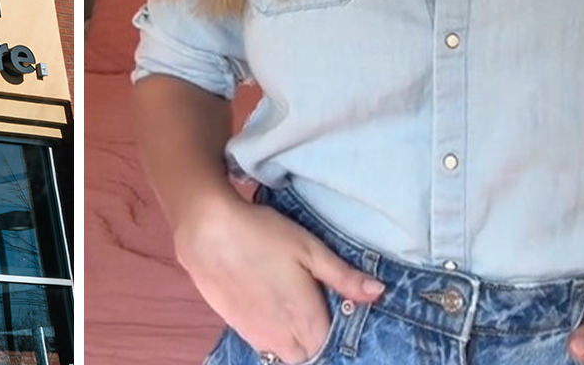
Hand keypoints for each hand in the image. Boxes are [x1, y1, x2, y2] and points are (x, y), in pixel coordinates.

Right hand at [174, 193, 386, 362]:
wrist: (206, 230)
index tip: (336, 313)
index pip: (331, 347)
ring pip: (283, 352)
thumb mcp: (309, 248)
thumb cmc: (262, 234)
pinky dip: (270, 333)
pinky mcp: (235, 325)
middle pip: (308, 354)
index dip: (336, 333)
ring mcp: (256, 334)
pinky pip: (261, 342)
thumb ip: (343, 277)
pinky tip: (267, 305)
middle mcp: (282, 336)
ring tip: (290, 307)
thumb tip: (378, 292)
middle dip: (314, 340)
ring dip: (291, 339)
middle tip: (313, 310)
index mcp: (307, 320)